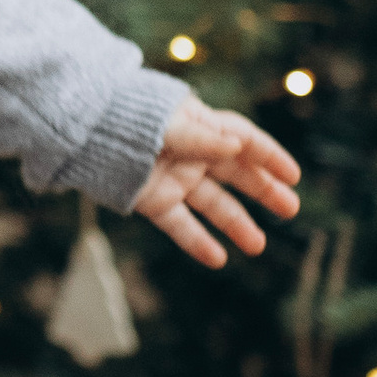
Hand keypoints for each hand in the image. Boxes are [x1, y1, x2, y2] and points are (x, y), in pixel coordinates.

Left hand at [131, 95, 301, 267]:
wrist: (83, 130)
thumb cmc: (129, 117)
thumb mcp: (169, 126)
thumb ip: (201, 138)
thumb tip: (237, 147)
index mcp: (200, 126)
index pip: (244, 141)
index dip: (269, 157)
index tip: (293, 176)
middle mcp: (193, 154)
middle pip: (236, 175)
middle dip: (264, 191)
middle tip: (290, 209)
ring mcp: (175, 179)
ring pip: (213, 205)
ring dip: (236, 224)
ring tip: (258, 246)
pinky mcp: (154, 202)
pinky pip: (181, 226)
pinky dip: (197, 242)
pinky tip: (217, 259)